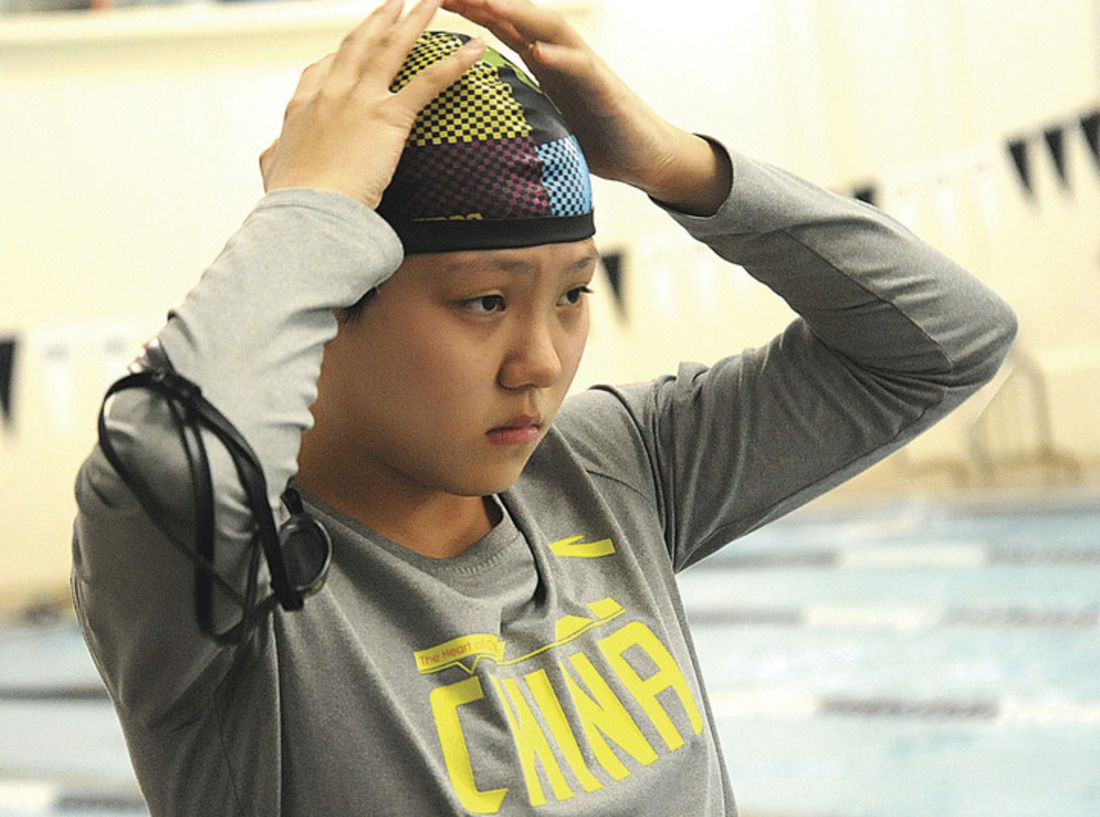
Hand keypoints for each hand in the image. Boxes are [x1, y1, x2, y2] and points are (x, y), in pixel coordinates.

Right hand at [259, 0, 485, 208]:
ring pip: (392, 48)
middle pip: (359, 43)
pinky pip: (428, 83)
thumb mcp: (274, 170)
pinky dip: (454, 65)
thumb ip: (275, 155)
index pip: (323, 68)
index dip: (342, 53)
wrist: (308, 210)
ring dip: (415, 20)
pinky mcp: (388, 117)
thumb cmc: (293, 200)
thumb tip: (273, 151)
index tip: (354, 43)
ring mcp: (359, 100)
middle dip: (380, 19)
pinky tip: (474, 50)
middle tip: (396, 3)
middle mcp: (331, 92)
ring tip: (431, 2)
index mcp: (303, 106)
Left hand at [442, 0, 729, 214]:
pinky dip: (562, 58)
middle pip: (521, 17)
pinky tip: (541, 52)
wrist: (643, 155)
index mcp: (545, 61)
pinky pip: (582, 68)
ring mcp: (585, 67)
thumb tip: (481, 110)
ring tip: (490, 2)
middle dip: (488, 0)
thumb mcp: (546, 116)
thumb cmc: (594, 136)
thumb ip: (520, 102)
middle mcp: (563, 55)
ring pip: (551, 29)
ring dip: (520, 14)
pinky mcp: (605, 89)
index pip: (503, 26)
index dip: (472, 9)